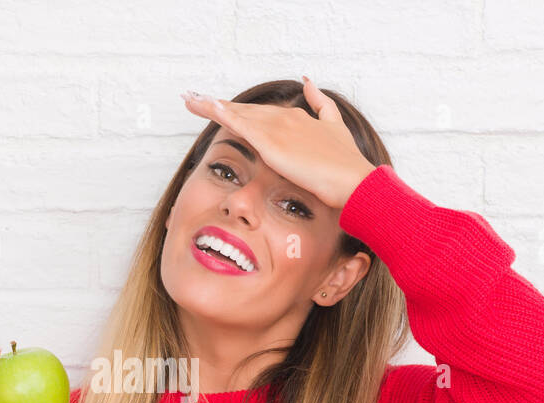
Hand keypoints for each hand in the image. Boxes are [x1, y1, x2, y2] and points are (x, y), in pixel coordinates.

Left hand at [181, 75, 375, 209]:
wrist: (354, 180)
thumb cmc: (346, 163)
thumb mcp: (335, 126)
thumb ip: (320, 104)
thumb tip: (308, 80)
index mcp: (296, 119)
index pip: (259, 112)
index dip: (236, 109)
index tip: (214, 104)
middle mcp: (285, 119)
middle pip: (243, 110)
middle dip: (216, 104)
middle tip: (191, 98)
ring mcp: (278, 129)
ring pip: (238, 114)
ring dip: (211, 106)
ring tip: (189, 100)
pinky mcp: (272, 144)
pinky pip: (241, 126)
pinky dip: (223, 115)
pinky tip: (208, 108)